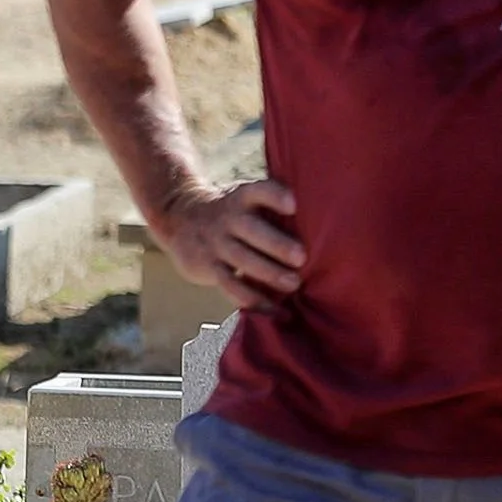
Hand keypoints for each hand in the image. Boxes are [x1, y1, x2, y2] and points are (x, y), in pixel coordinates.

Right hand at [150, 178, 302, 307]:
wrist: (178, 217)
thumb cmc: (229, 211)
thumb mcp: (242, 198)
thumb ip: (271, 207)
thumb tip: (323, 226)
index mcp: (240, 198)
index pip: (257, 192)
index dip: (274, 197)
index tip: (293, 205)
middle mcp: (226, 219)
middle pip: (251, 230)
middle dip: (276, 244)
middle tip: (301, 258)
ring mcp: (215, 244)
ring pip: (241, 260)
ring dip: (268, 274)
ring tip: (293, 284)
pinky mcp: (207, 267)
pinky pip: (230, 286)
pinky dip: (252, 300)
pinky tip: (274, 310)